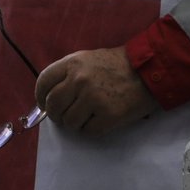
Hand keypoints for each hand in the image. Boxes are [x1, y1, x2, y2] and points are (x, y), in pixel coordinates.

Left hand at [33, 47, 157, 135]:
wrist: (148, 70)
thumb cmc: (116, 64)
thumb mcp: (87, 58)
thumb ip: (67, 74)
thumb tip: (48, 96)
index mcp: (72, 63)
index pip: (43, 83)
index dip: (40, 97)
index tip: (44, 105)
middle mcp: (79, 80)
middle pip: (53, 106)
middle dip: (56, 115)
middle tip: (64, 116)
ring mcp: (93, 99)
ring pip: (69, 122)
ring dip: (75, 123)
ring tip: (86, 116)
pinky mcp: (108, 116)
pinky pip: (88, 131)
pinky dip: (91, 129)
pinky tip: (100, 120)